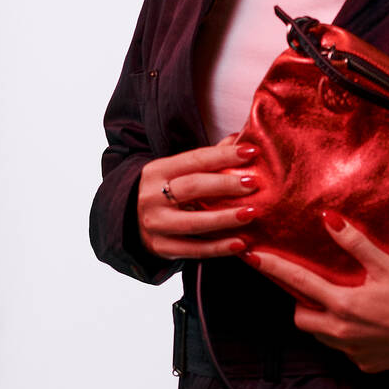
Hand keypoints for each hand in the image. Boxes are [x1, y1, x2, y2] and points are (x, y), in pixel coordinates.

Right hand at [136, 135, 257, 259]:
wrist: (134, 223)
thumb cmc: (167, 192)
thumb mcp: (179, 172)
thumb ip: (209, 159)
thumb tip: (239, 139)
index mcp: (158, 171)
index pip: (195, 159)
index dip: (224, 155)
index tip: (252, 152)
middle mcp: (152, 196)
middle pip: (192, 187)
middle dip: (225, 184)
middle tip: (254, 183)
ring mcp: (155, 224)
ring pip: (193, 222)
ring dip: (225, 218)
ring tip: (252, 213)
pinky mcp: (162, 248)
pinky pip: (194, 249)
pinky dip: (219, 248)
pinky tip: (241, 244)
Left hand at [244, 212, 388, 372]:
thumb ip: (356, 244)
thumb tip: (328, 218)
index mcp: (344, 305)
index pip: (297, 283)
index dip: (273, 267)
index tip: (252, 257)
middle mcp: (341, 333)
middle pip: (300, 317)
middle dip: (301, 303)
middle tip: (318, 288)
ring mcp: (352, 352)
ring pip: (319, 336)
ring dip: (322, 320)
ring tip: (342, 305)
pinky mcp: (365, 365)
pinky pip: (342, 350)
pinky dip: (345, 337)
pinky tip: (365, 325)